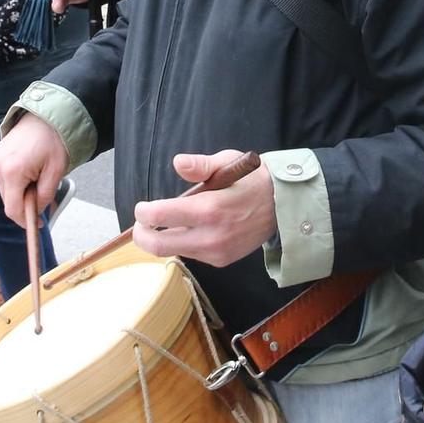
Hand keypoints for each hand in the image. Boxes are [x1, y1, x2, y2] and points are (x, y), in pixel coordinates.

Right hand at [0, 114, 68, 230]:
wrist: (45, 116)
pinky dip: (16, 182)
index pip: (13, 208)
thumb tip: (37, 211)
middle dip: (25, 204)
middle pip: (8, 200)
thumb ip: (45, 196)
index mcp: (13, 171)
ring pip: (5, 191)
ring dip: (20, 192)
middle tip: (42, 195)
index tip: (37, 224)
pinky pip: (4, 179)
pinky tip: (29, 172)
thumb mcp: (56, 172)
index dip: (25, 220)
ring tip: (37, 178)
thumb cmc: (53, 139)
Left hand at [134, 149, 278, 266]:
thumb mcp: (227, 162)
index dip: (143, 213)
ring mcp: (216, 252)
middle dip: (142, 235)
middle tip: (141, 223)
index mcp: (209, 209)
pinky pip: (191, 254)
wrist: (282, 205)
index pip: (160, 217)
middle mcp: (211, 236)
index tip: (142, 207)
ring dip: (163, 239)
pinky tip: (189, 230)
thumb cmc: (251, 179)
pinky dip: (182, 243)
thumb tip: (178, 163)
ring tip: (165, 223)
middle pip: (159, 246)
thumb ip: (200, 165)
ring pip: (173, 252)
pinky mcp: (221, 261)